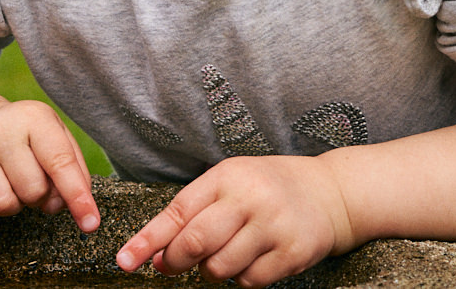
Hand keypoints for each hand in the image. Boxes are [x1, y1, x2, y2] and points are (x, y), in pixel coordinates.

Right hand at [0, 99, 99, 232]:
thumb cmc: (28, 141)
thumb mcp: (56, 141)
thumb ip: (75, 173)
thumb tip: (81, 212)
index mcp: (34, 116)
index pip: (60, 162)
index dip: (78, 197)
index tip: (91, 225)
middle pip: (32, 189)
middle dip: (38, 197)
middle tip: (32, 184)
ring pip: (2, 204)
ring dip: (13, 206)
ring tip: (11, 186)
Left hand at [115, 156, 354, 287]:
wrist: (330, 193)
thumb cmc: (268, 188)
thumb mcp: (230, 183)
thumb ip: (194, 213)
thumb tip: (158, 257)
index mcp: (228, 176)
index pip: (178, 211)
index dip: (148, 239)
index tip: (124, 260)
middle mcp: (251, 198)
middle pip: (196, 243)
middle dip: (175, 262)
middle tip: (170, 266)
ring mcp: (274, 226)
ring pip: (219, 268)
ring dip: (213, 270)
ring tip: (228, 251)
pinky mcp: (292, 253)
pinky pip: (249, 282)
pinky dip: (242, 278)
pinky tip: (253, 258)